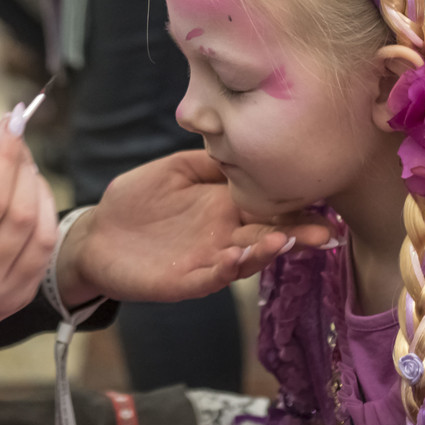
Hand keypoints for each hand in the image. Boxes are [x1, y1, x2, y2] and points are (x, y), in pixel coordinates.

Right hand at [0, 114, 56, 354]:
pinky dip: (43, 211)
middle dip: (22, 165)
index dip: (5, 155)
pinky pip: (45, 247)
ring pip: (41, 229)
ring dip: (37, 186)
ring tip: (19, 166)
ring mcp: (5, 295)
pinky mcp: (21, 297)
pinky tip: (28, 194)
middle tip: (13, 138)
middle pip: (19, 212)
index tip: (10, 120)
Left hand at [57, 150, 334, 305]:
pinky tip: (235, 259)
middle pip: (268, 235)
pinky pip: (209, 277)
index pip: (268, 206)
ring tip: (282, 241)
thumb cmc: (138, 201)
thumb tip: (243, 144)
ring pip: (244, 259)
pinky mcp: (183, 280)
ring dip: (264, 252)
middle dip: (297, 234)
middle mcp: (224, 234)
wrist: (98, 236)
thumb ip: (210, 162)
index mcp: (225, 206)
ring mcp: (207, 259)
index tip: (326, 201)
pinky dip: (225, 270)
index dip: (296, 205)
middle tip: (324, 231)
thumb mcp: (176, 170)